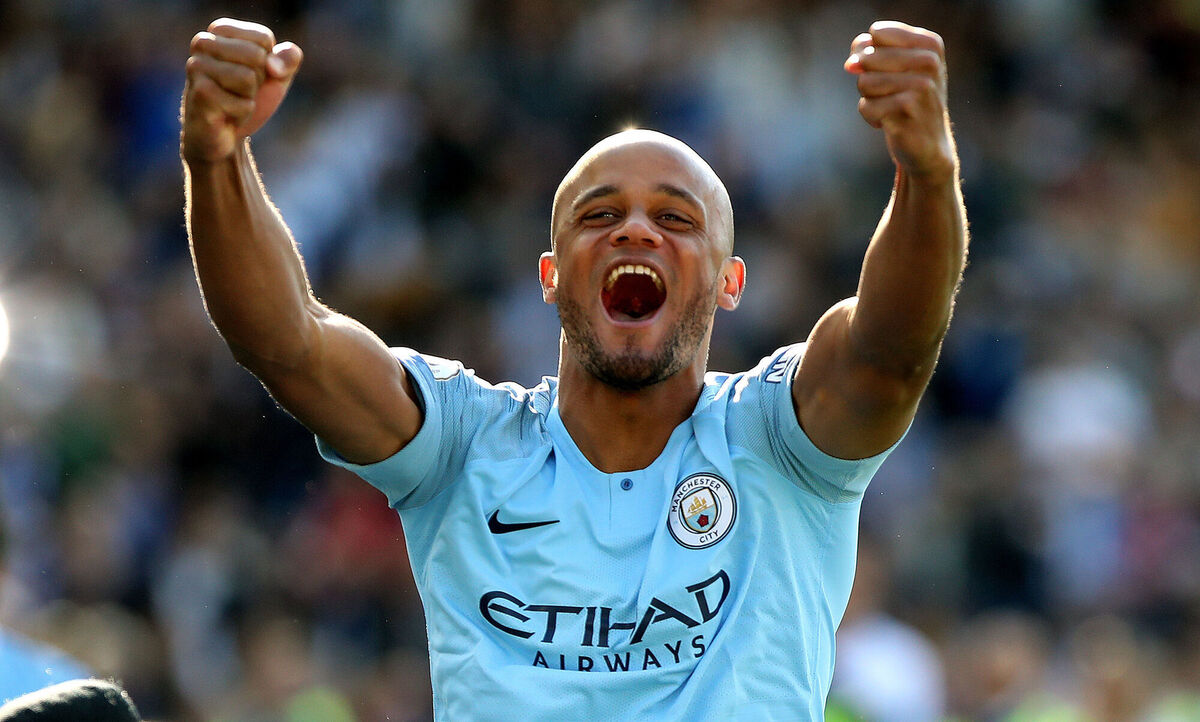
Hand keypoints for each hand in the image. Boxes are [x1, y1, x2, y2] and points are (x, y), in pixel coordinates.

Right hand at [181, 18, 302, 163]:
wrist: (224, 136)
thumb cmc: (247, 98)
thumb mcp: (277, 75)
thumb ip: (289, 58)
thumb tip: (274, 66)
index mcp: (220, 30)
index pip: (264, 38)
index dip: (267, 63)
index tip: (249, 73)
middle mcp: (202, 42)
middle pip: (257, 56)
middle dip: (258, 80)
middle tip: (240, 91)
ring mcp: (196, 66)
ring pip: (249, 77)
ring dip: (248, 97)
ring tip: (231, 101)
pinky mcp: (199, 92)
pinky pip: (243, 103)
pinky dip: (242, 114)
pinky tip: (226, 114)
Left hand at [845, 21, 955, 183]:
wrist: (928, 143)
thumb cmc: (906, 99)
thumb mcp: (891, 68)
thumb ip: (866, 51)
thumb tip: (851, 64)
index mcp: (930, 44)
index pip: (877, 32)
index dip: (870, 52)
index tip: (888, 70)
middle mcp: (930, 62)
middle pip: (867, 57)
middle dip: (868, 79)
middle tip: (890, 93)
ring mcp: (922, 86)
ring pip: (864, 82)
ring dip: (869, 98)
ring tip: (891, 107)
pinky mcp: (908, 110)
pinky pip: (866, 106)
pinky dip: (871, 117)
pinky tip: (890, 122)